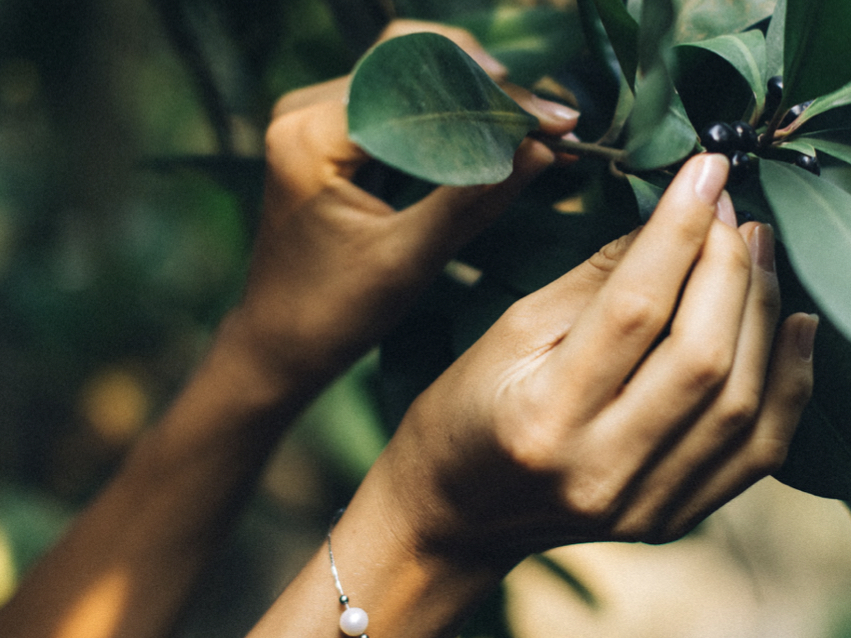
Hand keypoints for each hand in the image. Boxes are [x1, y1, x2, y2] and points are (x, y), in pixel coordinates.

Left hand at [220, 19, 578, 402]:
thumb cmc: (334, 315)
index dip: (492, 97)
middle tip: (551, 118)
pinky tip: (492, 135)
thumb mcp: (411, 260)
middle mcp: (305, 111)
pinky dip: (449, 116)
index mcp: (313, 136)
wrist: (279, 344)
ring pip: (409, 74)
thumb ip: (474, 199)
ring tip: (531, 125)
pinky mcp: (328, 134)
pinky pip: (398, 103)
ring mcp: (313, 117)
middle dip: (488, 85)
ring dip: (473, 95)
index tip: (551, 122)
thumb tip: (541, 151)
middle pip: (412, 59)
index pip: (416, 82)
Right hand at [366, 154, 816, 569]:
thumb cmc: (469, 412)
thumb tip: (681, 216)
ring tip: (760, 257)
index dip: (681, 230)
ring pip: (741, 405)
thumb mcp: (512, 331)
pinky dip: (789, 387)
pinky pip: (757, 454)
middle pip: (701, 358)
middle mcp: (598, 472)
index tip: (708, 169)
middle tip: (736, 214)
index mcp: (542, 417)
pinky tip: (796, 329)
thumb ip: (600, 278)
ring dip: (763, 315)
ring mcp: (642, 507)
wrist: (459, 517)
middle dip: (730, 268)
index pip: (635, 309)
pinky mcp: (671, 521)